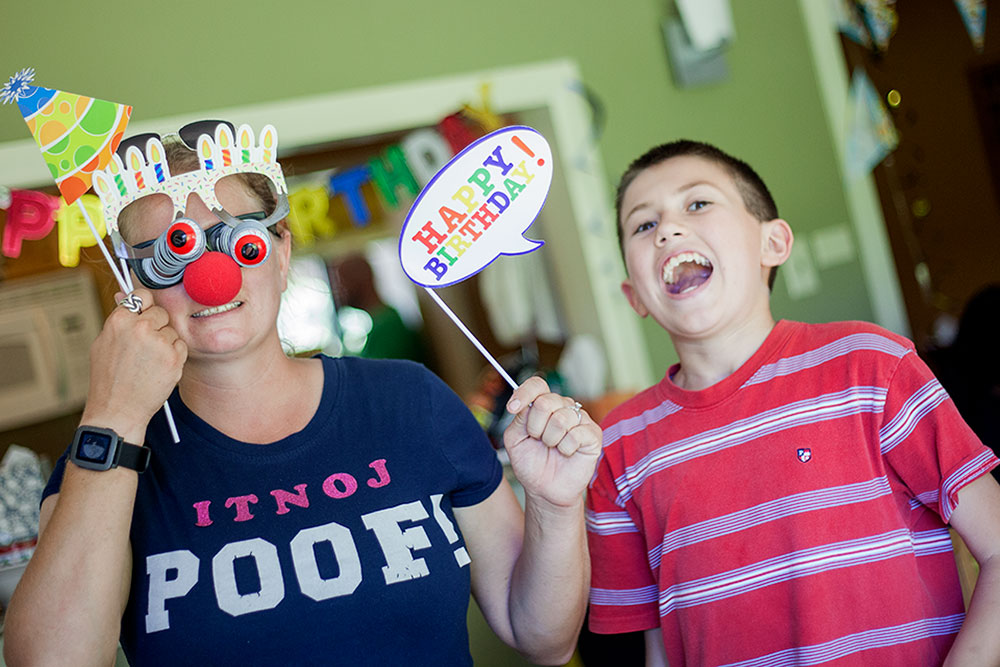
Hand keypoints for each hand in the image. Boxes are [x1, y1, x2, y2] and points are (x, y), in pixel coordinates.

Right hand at [82, 288, 186, 435]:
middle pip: (161, 312)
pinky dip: (174, 356)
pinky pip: (181, 346)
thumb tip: (123, 295)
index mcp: (119, 321)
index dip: (145, 305)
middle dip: (157, 325)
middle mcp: (140, 328)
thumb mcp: (103, 343)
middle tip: (145, 346)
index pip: (142, 295)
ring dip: (165, 343)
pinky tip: (158, 368)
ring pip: (172, 331)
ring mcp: (159, 343)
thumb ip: (118, 319)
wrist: (117, 409)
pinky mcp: (174, 358)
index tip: (145, 314)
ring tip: (148, 361)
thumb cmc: (108, 379)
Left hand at [503, 377, 601, 507]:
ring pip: (560, 418)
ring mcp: (580, 419)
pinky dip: (565, 448)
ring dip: (550, 440)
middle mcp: (563, 407)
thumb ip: (518, 418)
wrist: (545, 489)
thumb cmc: (532, 464)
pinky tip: (566, 453)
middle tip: (538, 440)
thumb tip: (524, 403)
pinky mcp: (593, 434)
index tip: (512, 408)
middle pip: (545, 401)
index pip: (537, 385)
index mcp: (543, 405)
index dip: (524, 393)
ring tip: (553, 448)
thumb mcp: (515, 439)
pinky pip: (575, 434)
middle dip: (535, 426)